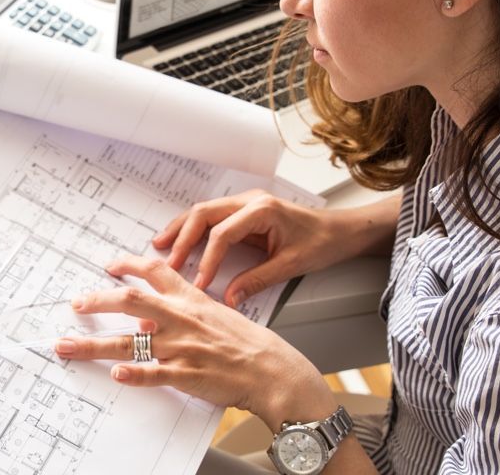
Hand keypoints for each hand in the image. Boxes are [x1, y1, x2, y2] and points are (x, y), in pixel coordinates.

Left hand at [54, 255, 335, 430]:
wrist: (274, 370)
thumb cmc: (249, 345)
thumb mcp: (219, 314)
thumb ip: (187, 310)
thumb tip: (153, 314)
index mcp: (191, 301)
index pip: (155, 272)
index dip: (128, 265)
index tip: (108, 265)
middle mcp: (182, 320)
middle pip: (130, 302)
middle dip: (97, 302)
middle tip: (76, 304)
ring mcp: (182, 348)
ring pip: (130, 343)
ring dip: (93, 346)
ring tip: (66, 347)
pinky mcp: (187, 376)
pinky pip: (155, 374)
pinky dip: (134, 375)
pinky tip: (116, 375)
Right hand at [153, 189, 351, 306]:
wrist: (339, 230)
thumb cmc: (321, 243)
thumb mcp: (290, 265)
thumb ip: (257, 280)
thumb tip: (229, 298)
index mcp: (262, 210)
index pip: (223, 234)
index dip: (207, 259)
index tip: (199, 282)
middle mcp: (249, 201)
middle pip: (204, 214)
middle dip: (182, 238)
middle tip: (167, 262)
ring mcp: (244, 204)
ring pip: (203, 212)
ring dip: (181, 229)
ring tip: (160, 246)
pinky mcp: (243, 212)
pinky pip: (211, 218)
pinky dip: (193, 230)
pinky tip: (179, 242)